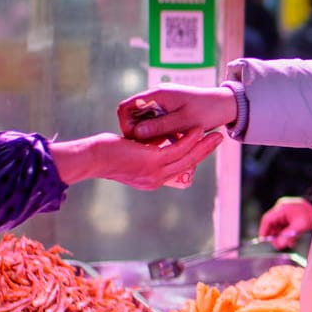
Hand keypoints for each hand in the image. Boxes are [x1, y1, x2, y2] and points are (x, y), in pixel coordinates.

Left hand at [50, 131, 222, 190]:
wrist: (92, 158)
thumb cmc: (106, 154)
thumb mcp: (132, 154)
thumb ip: (148, 150)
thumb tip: (158, 141)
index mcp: (152, 180)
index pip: (179, 169)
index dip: (194, 157)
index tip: (204, 146)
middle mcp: (156, 180)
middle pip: (188, 165)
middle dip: (205, 152)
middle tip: (218, 139)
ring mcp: (155, 172)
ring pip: (187, 158)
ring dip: (203, 146)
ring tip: (215, 134)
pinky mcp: (152, 161)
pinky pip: (177, 150)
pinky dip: (190, 140)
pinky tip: (197, 130)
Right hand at [118, 86, 236, 143]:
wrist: (227, 105)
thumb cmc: (208, 111)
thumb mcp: (184, 121)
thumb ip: (160, 126)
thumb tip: (136, 132)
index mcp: (157, 95)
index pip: (127, 107)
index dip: (126, 124)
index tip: (134, 140)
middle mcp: (156, 97)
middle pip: (133, 115)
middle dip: (137, 132)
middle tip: (148, 146)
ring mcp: (162, 103)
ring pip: (144, 120)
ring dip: (147, 134)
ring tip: (158, 146)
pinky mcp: (169, 110)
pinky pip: (155, 122)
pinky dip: (157, 133)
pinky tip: (166, 142)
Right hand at [257, 197, 311, 248]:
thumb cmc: (311, 215)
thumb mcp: (299, 226)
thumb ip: (288, 236)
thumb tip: (279, 245)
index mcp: (281, 208)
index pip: (267, 220)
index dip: (263, 231)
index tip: (263, 241)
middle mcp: (281, 210)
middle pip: (271, 225)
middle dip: (274, 236)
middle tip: (278, 246)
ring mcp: (285, 214)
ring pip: (278, 228)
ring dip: (281, 237)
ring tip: (287, 244)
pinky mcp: (289, 218)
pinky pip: (284, 228)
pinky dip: (286, 235)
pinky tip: (291, 241)